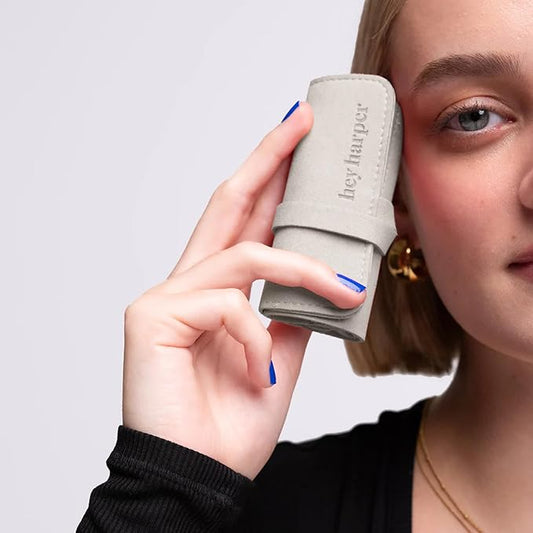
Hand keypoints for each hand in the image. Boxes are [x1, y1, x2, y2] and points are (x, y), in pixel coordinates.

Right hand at [121, 101, 365, 478]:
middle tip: (301, 121)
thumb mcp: (278, 356)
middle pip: (228, 203)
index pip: (244, 220)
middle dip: (268, 159)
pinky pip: (227, 305)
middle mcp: (187, 282)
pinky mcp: (152, 315)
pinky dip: (255, 336)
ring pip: (243, 254)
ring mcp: (166, 296)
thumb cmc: (231, 421)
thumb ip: (290, 314)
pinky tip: (258, 371)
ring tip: (342, 289)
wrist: (200, 476)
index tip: (300, 142)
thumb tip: (321, 280)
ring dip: (301, 267)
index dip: (270, 179)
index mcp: (216, 291)